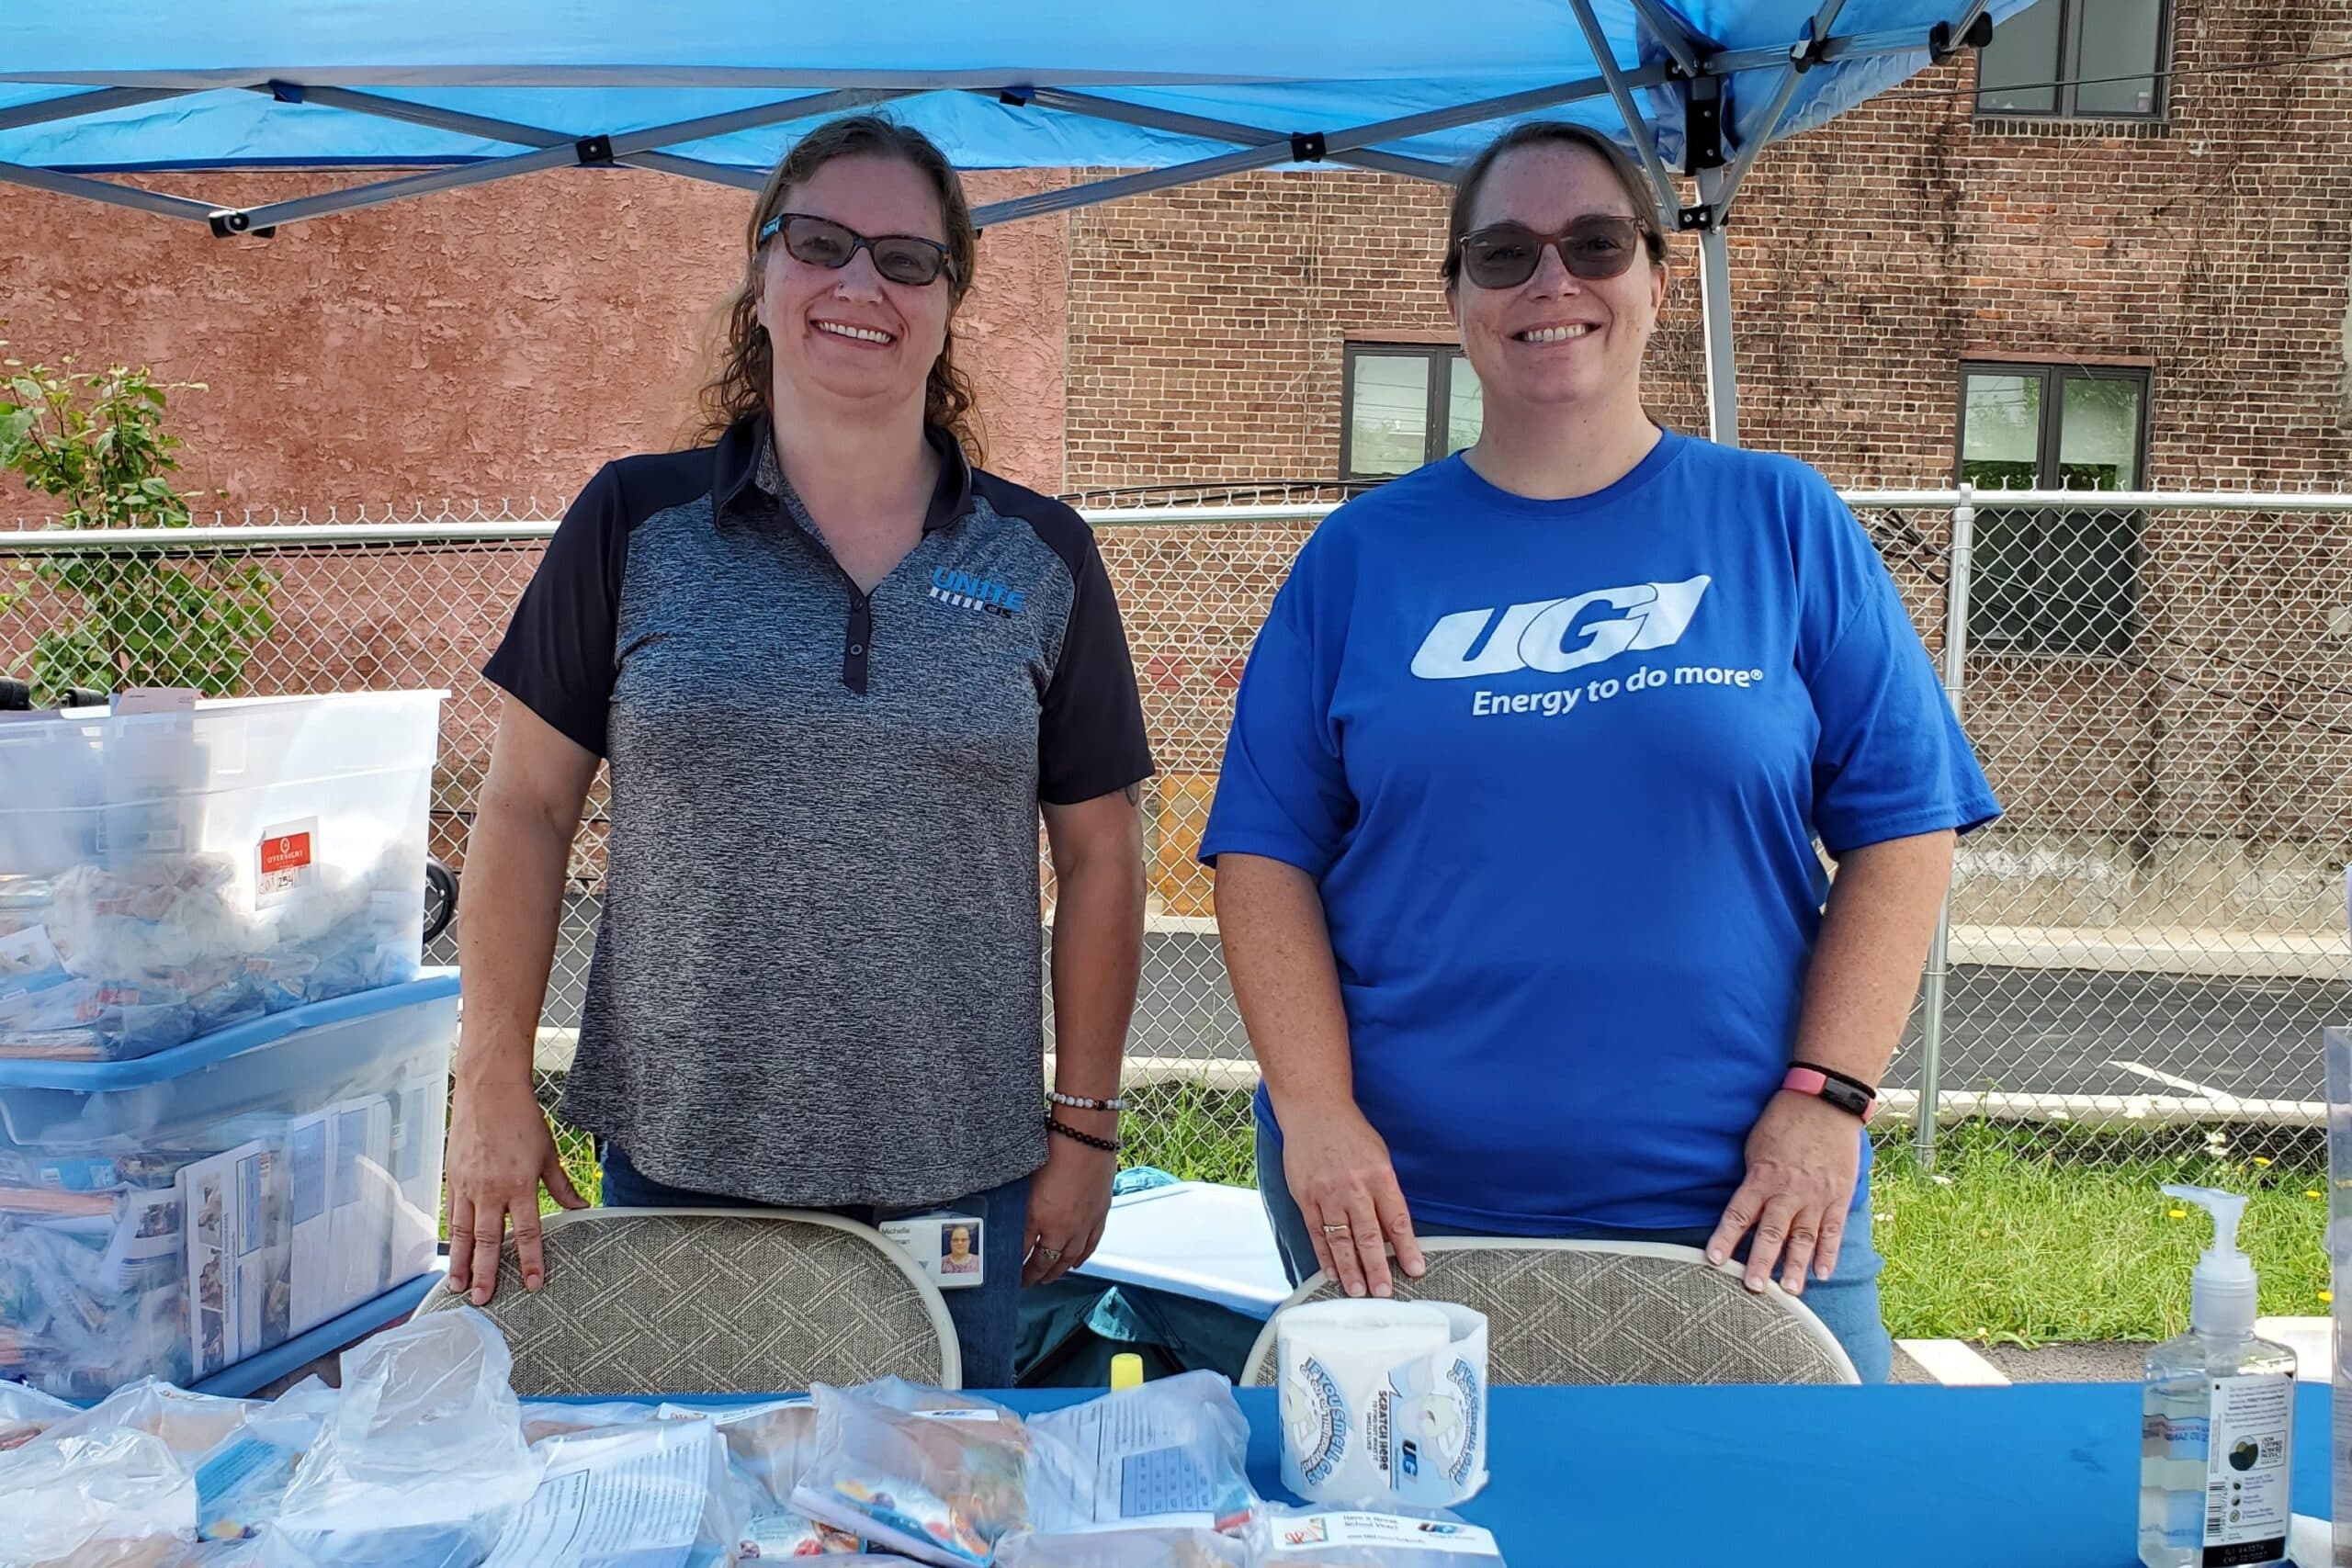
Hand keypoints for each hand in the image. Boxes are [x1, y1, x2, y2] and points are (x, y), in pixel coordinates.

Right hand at [444, 1073, 585, 1304]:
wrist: (488, 1090)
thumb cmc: (523, 1118)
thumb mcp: (549, 1152)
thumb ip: (561, 1186)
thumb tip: (581, 1208)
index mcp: (520, 1185)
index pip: (527, 1232)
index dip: (530, 1261)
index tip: (531, 1285)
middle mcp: (491, 1190)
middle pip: (489, 1240)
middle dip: (486, 1273)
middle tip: (482, 1301)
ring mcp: (468, 1185)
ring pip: (464, 1233)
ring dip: (461, 1262)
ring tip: (457, 1287)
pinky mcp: (453, 1178)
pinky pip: (452, 1214)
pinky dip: (451, 1237)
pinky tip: (450, 1253)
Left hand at [1023, 1123, 1113, 1286]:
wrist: (1086, 1134)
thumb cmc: (1053, 1146)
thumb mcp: (1026, 1177)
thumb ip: (1018, 1202)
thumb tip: (1009, 1217)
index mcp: (1037, 1215)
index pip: (1021, 1251)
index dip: (1012, 1264)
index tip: (1005, 1272)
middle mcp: (1061, 1227)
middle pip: (1044, 1262)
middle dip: (1032, 1275)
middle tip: (1024, 1283)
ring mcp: (1083, 1224)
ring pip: (1068, 1259)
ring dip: (1055, 1272)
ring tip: (1045, 1279)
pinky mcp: (1099, 1216)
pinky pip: (1089, 1247)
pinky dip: (1080, 1258)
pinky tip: (1073, 1264)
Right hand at [1280, 1103, 1424, 1298]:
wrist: (1314, 1111)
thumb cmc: (1350, 1133)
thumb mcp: (1379, 1156)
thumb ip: (1386, 1191)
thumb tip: (1394, 1229)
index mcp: (1379, 1176)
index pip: (1397, 1220)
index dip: (1407, 1248)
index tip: (1415, 1270)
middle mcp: (1354, 1187)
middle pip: (1369, 1236)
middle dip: (1377, 1268)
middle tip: (1384, 1292)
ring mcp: (1327, 1194)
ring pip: (1341, 1239)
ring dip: (1350, 1269)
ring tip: (1358, 1291)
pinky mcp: (1305, 1197)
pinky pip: (1316, 1232)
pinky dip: (1324, 1255)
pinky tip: (1332, 1272)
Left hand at [1706, 1089, 1862, 1294]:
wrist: (1825, 1102)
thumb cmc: (1784, 1121)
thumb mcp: (1755, 1146)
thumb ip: (1752, 1180)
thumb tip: (1744, 1207)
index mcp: (1762, 1177)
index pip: (1739, 1214)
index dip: (1725, 1239)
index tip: (1715, 1261)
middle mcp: (1789, 1191)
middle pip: (1772, 1233)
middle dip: (1763, 1262)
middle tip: (1755, 1289)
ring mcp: (1816, 1196)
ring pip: (1804, 1238)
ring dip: (1797, 1267)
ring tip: (1791, 1292)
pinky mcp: (1838, 1196)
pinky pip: (1833, 1230)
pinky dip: (1829, 1254)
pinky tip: (1822, 1274)